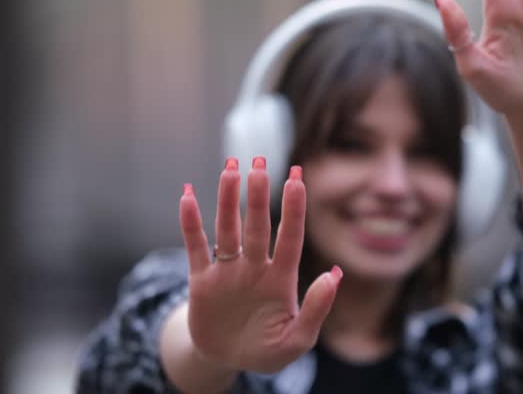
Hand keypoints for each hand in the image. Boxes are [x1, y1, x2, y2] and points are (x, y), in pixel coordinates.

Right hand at [179, 157, 341, 373]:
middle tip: (259, 160)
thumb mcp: (297, 339)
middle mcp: (255, 267)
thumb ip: (316, 309)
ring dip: (227, 199)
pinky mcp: (201, 281)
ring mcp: (228, 271)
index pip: (290, 238)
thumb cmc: (267, 349)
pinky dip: (190, 223)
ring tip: (230, 168)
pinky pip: (196, 247)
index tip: (297, 178)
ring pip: (227, 228)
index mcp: (281, 278)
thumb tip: (334, 275)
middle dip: (258, 195)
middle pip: (256, 225)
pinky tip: (188, 195)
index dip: (293, 209)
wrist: (228, 361)